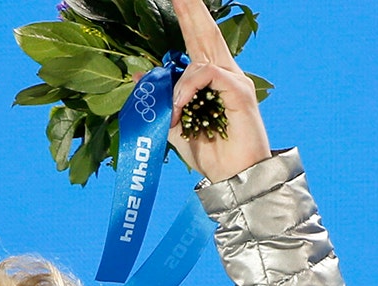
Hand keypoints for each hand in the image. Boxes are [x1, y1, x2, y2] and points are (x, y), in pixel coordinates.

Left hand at [168, 0, 269, 181]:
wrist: (234, 177)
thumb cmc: (209, 154)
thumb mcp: (172, 127)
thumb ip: (158, 102)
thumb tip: (138, 77)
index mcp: (210, 79)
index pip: (197, 40)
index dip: (188, 17)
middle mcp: (224, 73)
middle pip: (206, 33)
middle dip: (191, 10)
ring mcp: (234, 81)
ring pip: (201, 58)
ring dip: (176, 86)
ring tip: (170, 116)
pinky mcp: (239, 92)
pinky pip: (207, 75)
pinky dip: (186, 91)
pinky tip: (177, 110)